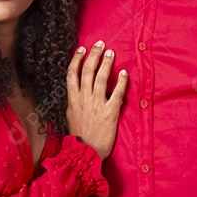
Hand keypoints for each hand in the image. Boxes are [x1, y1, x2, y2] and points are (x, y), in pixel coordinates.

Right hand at [66, 41, 128, 159]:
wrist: (85, 153)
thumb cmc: (79, 136)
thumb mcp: (71, 116)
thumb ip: (75, 103)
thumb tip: (78, 92)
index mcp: (73, 99)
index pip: (72, 74)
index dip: (77, 59)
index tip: (82, 49)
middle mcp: (84, 99)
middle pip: (87, 71)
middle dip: (94, 55)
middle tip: (101, 44)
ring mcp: (96, 104)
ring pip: (101, 78)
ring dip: (107, 63)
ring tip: (111, 52)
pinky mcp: (109, 112)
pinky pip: (117, 93)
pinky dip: (121, 82)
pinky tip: (125, 73)